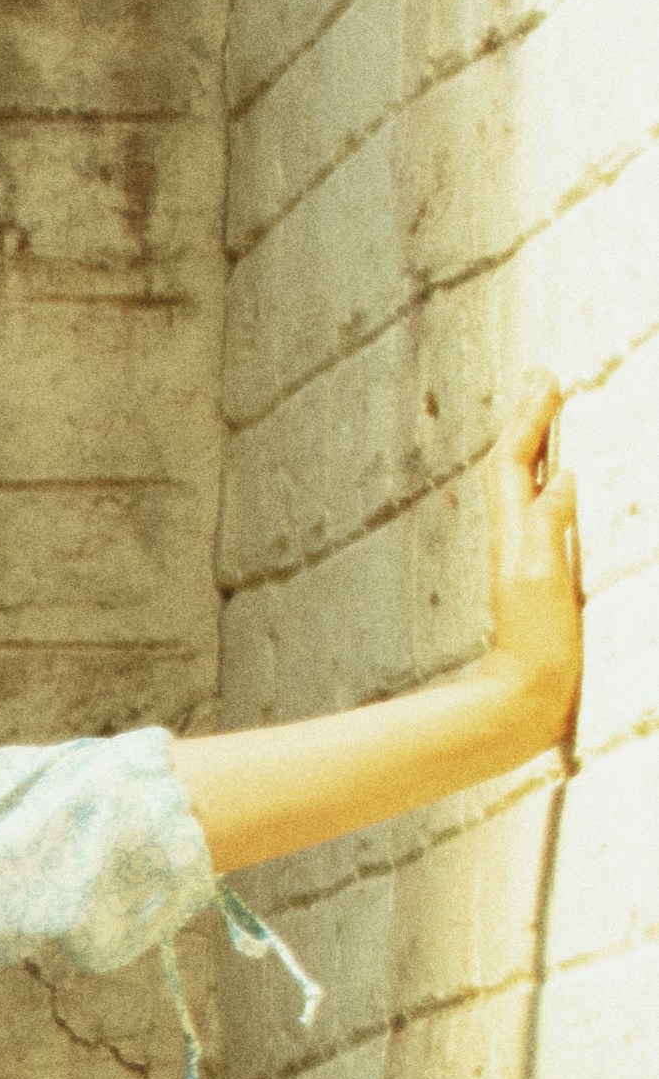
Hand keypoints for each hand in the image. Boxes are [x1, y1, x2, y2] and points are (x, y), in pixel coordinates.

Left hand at [486, 374, 582, 759]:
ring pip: (525, 487)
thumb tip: (561, 475)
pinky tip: (565, 485)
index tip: (547, 377)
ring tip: (552, 414)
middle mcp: (514, 540)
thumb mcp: (542, 579)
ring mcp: (526, 558)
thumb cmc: (537, 646)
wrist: (528, 701)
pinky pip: (542, 513)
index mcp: (514, 534)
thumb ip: (548, 525)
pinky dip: (552, 484)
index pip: (514, 462)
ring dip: (537, 446)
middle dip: (530, 419)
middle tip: (546, 379)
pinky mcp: (541, 578)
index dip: (529, 418)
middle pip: (514, 466)